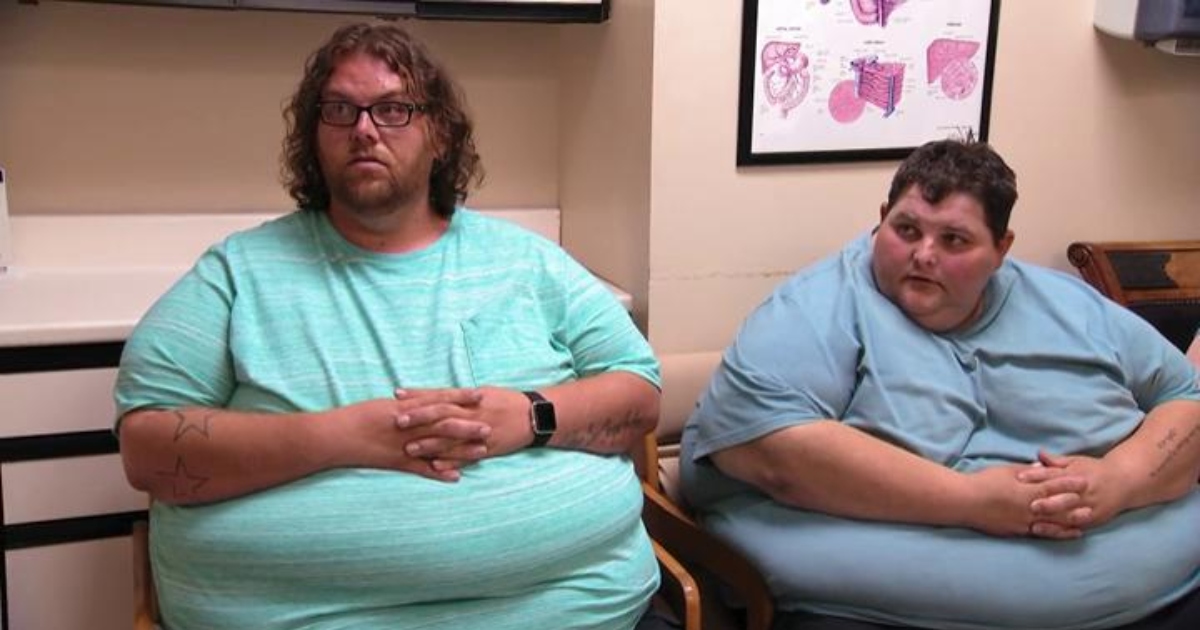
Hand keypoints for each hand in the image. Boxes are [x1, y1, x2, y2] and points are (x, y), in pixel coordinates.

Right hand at [333, 395, 491, 481]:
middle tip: (490, 425)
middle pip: (445, 423)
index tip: (481, 395)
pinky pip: (421, 469)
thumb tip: (419, 399)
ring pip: (438, 446)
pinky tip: (455, 478)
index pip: (439, 400)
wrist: (334, 435)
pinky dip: (439, 473)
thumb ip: (404, 404)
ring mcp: (404, 444)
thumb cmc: (355, 417)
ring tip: (482, 451)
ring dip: (461, 449)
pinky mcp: (396, 462)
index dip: (461, 397)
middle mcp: (409, 424)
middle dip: (469, 424)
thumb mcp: (382, 405)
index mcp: (406, 407)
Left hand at [394, 386, 533, 462]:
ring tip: (408, 448)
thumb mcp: (483, 393)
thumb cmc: (506, 402)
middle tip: (397, 421)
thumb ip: (459, 397)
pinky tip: (434, 467)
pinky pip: (467, 456)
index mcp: (471, 397)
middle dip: (419, 417)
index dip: (419, 395)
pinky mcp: (488, 448)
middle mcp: (474, 413)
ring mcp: (481, 432)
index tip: (398, 395)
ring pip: (451, 438)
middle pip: (442, 414)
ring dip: (429, 443)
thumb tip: (435, 395)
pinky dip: (451, 462)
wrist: (535, 416)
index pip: (440, 394)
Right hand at [963, 464, 1087, 538]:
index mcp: (1025, 490)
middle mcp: (1027, 508)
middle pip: (1056, 507)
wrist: (964, 501)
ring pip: (1050, 523)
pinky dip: (1052, 534)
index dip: (1069, 483)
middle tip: (1092, 505)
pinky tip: (1061, 534)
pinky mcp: (1015, 531)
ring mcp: (1022, 522)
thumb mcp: (1005, 471)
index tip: (1084, 480)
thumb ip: (1025, 471)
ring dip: (1068, 524)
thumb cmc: (982, 482)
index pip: (1052, 486)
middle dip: (1075, 506)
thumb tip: (1041, 467)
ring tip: (1083, 524)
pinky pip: (1038, 534)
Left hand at [1017, 450, 1129, 535]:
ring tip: (1034, 524)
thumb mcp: (1076, 462)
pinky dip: (1062, 531)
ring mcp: (1090, 506)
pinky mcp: (1094, 518)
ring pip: (1069, 515)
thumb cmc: (1094, 470)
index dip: (1036, 475)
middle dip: (1046, 502)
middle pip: (1062, 496)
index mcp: (1076, 474)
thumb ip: (1056, 461)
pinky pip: (1076, 526)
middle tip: (1028, 505)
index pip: (1053, 474)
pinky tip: (1051, 535)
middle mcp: (1083, 490)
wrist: (1124, 482)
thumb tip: (1038, 453)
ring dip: (1052, 520)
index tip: (1019, 477)